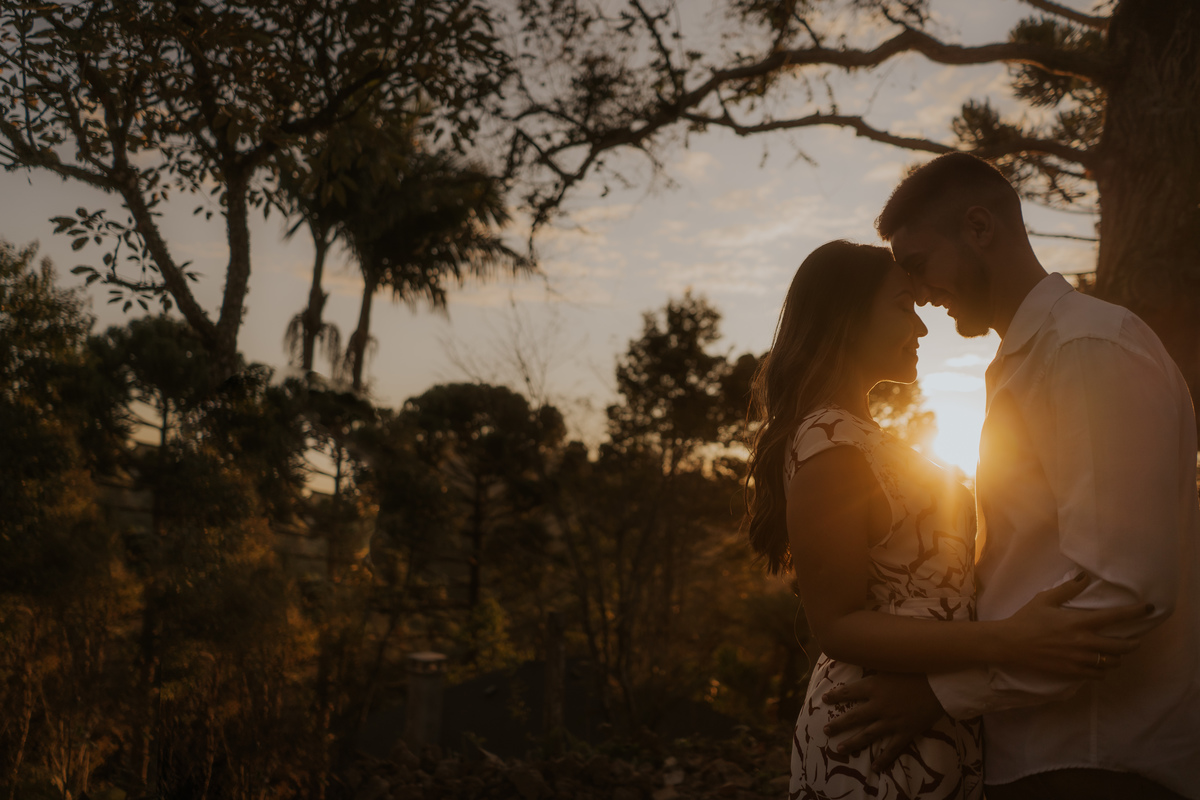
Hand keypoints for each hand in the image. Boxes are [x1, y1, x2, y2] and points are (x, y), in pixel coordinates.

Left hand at [822, 672, 943, 770]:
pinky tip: (874, 767)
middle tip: (825, 730)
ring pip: (867, 735)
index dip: (836, 696)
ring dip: (852, 743)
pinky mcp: (906, 732)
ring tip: (839, 749)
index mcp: (874, 687)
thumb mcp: (890, 665)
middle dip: (838, 724)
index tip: (824, 699)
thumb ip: (874, 666)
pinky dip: (883, 759)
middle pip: (853, 717)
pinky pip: (892, 749)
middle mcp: (878, 706)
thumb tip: (859, 656)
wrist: (940, 685)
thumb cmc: (916, 670)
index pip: (849, 692)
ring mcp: (891, 721)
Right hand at [997, 574, 1147, 677]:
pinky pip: (1099, 674)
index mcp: (1079, 622)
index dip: (1135, 613)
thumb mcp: (1045, 599)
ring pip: (1113, 662)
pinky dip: (1103, 670)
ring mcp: (1080, 660)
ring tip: (1115, 653)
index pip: (1115, 617)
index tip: (1148, 609)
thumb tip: (1084, 577)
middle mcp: (1084, 642)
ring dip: (1118, 657)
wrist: (1010, 644)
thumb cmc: (1027, 619)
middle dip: (1133, 643)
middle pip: (1122, 646)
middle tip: (1134, 639)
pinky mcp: (1073, 672)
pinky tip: (1099, 664)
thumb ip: (1068, 590)